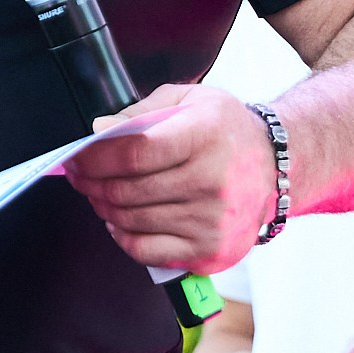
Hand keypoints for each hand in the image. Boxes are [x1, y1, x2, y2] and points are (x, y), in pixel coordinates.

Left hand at [65, 84, 277, 272]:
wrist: (276, 167)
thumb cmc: (225, 131)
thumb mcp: (190, 101)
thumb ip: (141, 111)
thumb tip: (99, 130)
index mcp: (205, 135)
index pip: (134, 152)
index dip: (95, 157)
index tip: (76, 156)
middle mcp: (212, 181)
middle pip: (127, 189)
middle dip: (91, 182)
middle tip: (80, 174)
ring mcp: (212, 221)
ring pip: (131, 220)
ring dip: (104, 206)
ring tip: (100, 192)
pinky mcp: (210, 251)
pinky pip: (146, 251)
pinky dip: (123, 236)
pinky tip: (122, 219)